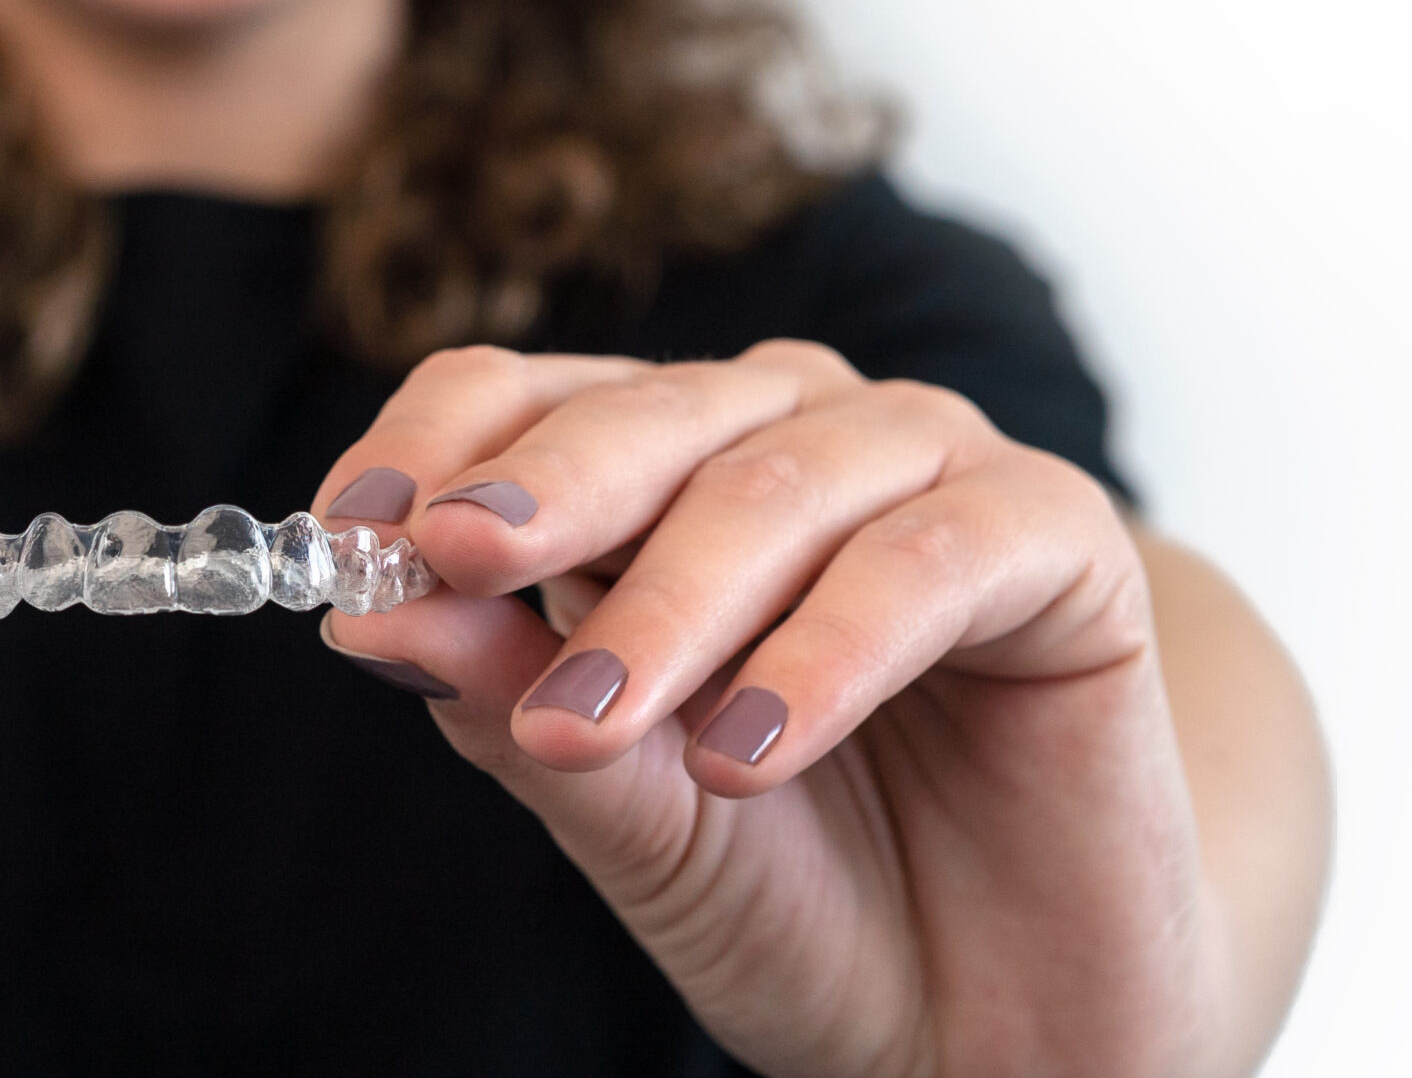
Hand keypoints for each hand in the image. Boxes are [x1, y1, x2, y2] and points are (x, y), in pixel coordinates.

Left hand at [314, 342, 1222, 1077]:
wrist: (978, 1029)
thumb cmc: (790, 896)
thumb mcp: (615, 804)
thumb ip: (505, 695)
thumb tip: (368, 604)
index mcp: (660, 479)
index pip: (521, 396)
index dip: (430, 444)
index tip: (347, 532)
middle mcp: (791, 442)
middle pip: (650, 410)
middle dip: (544, 490)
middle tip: (452, 556)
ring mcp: (932, 478)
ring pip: (782, 480)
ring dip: (673, 601)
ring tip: (594, 725)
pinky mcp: (1064, 549)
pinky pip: (933, 561)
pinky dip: (828, 650)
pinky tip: (749, 750)